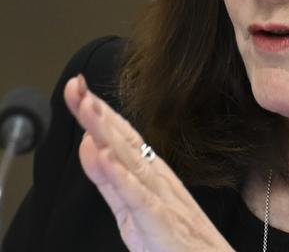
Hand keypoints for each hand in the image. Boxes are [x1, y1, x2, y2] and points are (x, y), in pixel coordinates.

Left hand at [63, 74, 234, 251]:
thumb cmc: (181, 245)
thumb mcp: (136, 212)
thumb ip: (112, 182)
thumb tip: (92, 146)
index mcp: (152, 177)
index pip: (122, 139)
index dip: (100, 112)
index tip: (78, 88)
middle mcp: (158, 182)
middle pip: (124, 142)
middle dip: (98, 113)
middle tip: (75, 85)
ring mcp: (161, 200)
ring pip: (130, 161)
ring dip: (107, 133)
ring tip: (86, 108)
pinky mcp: (161, 224)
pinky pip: (139, 198)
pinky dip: (121, 176)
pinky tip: (106, 156)